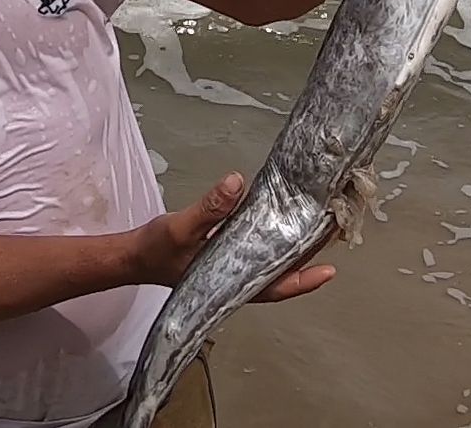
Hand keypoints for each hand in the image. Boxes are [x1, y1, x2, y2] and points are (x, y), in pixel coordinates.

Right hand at [129, 172, 336, 302]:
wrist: (134, 256)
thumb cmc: (155, 250)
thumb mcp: (179, 228)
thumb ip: (208, 208)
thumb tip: (237, 183)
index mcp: (230, 281)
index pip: (275, 287)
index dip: (305, 281)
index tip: (331, 270)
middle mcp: (239, 275)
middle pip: (284, 269)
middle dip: (311, 252)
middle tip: (336, 226)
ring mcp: (236, 264)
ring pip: (276, 257)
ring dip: (298, 240)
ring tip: (322, 217)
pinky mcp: (230, 250)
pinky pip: (261, 243)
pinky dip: (277, 231)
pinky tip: (288, 214)